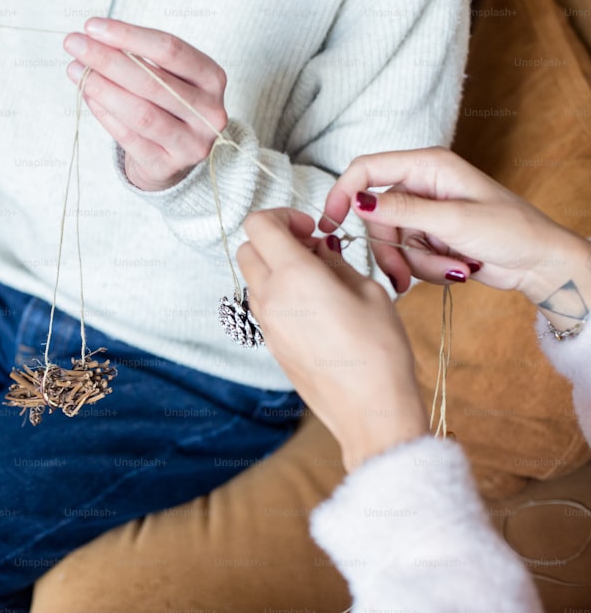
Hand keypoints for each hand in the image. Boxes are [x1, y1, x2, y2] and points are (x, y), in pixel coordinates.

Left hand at [63, 17, 227, 191]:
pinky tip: (86, 94)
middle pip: (152, 80)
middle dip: (107, 59)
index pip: (170, 50)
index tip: (92, 26)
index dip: (129, 35)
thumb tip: (94, 40)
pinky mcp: (166, 166)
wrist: (173, 158)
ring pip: (140, 112)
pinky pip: (128, 137)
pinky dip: (104, 114)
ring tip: (74, 70)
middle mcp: (209, 112)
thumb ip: (139, 58)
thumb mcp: (167, 76)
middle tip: (74, 44)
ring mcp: (190, 143)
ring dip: (101, 87)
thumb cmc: (167, 105)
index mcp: (212, 78)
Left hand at [237, 209, 427, 470]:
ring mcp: (266, 324)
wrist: (369, 410)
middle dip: (275, 239)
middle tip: (311, 248)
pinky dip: (279, 293)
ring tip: (317, 278)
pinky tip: (314, 305)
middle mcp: (270, 298)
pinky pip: (263, 305)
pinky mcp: (271, 344)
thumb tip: (319, 248)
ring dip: (275, 267)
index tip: (308, 227)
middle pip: (248, 248)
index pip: (258, 225)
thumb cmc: (379, 351)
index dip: (282, 216)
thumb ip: (335, 261)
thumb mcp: (369, 291)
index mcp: (293, 276)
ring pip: (252, 278)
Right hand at [320, 148, 590, 322]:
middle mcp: (421, 186)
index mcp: (427, 166)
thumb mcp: (453, 221)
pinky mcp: (428, 237)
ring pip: (390, 241)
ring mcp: (424, 213)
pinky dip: (425, 269)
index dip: (343, 193)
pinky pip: (406, 256)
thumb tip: (359, 202)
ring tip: (450, 270)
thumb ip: (402, 210)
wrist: (539, 263)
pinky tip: (454, 269)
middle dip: (389, 249)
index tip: (330, 223)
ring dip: (414, 264)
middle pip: (375, 216)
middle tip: (401, 274)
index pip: (367, 169)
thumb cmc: (510, 231)